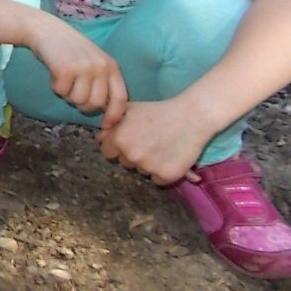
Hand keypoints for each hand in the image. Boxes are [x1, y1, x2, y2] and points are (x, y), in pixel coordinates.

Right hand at [27, 15, 128, 124]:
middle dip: (82, 104)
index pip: (120, 98)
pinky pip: (61, 91)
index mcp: (111, 66)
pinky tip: (54, 73)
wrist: (46, 29)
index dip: (114, 115)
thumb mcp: (94, 61)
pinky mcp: (65, 68)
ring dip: (67, 95)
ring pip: (78, 100)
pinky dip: (55, 86)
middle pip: (96, 103)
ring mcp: (84, 67)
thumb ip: (103, 81)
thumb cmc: (69, 49)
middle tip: (73, 91)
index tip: (105, 125)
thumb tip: (107, 111)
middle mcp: (101, 66)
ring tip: (64, 80)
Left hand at [99, 100, 214, 184]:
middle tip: (147, 142)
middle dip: (132, 155)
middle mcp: (130, 155)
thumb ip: (112, 123)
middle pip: (124, 163)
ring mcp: (148, 167)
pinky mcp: (166, 176)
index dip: (116, 147)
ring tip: (160, 147)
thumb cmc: (158, 111)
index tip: (128, 141)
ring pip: (141, 171)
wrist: (191, 118)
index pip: (107, 152)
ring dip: (147, 164)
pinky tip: (169, 157)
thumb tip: (100, 137)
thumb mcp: (130, 110)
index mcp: (118, 139)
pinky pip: (157, 180)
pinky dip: (162, 172)